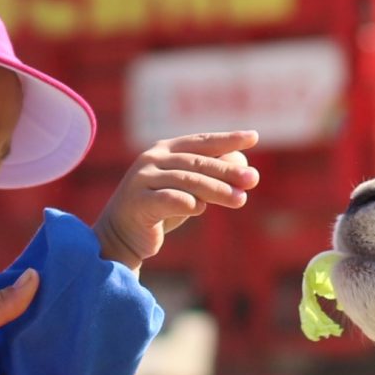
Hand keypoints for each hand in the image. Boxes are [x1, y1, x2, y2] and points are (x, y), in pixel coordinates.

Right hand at [93, 130, 260, 268]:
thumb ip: (210, 175)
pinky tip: (200, 209)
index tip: (253, 137)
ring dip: (216, 190)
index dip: (226, 138)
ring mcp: (142, 179)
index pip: (201, 142)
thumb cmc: (161, 209)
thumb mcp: (187, 190)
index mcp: (165, 150)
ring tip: (240, 199)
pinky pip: (169, 200)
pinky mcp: (137, 202)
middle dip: (227, 170)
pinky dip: (188, 204)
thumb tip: (243, 163)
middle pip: (197, 161)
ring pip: (186, 180)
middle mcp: (152, 159)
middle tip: (253, 179)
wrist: (121, 237)